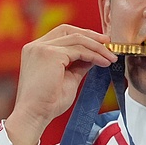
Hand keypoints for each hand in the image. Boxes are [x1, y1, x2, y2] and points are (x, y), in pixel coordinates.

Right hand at [6, 25, 115, 144]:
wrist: (35, 114)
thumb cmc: (48, 102)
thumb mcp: (68, 78)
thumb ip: (79, 65)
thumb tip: (93, 58)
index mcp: (37, 50)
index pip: (63, 33)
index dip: (83, 35)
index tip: (101, 43)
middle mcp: (37, 46)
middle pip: (69, 30)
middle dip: (92, 35)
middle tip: (109, 43)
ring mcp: (42, 48)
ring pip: (77, 39)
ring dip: (97, 47)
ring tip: (111, 57)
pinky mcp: (50, 54)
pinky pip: (79, 50)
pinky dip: (94, 55)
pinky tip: (103, 62)